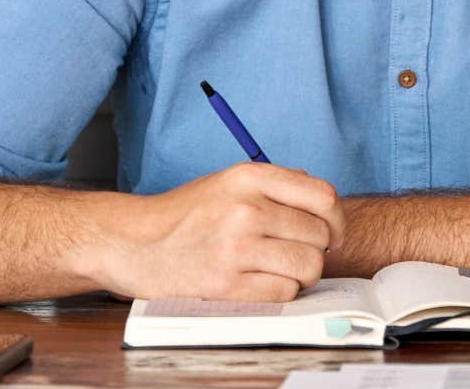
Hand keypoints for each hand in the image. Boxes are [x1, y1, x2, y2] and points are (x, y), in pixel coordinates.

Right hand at [97, 162, 345, 301]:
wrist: (133, 243)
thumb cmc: (186, 215)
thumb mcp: (228, 182)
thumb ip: (276, 187)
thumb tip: (326, 206)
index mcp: (248, 177)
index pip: (323, 196)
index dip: (336, 219)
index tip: (331, 233)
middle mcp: (245, 209)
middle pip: (319, 235)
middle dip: (315, 249)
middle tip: (295, 254)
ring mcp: (235, 247)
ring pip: (308, 266)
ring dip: (302, 274)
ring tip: (280, 270)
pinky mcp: (226, 284)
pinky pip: (285, 292)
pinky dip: (281, 292)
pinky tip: (261, 283)